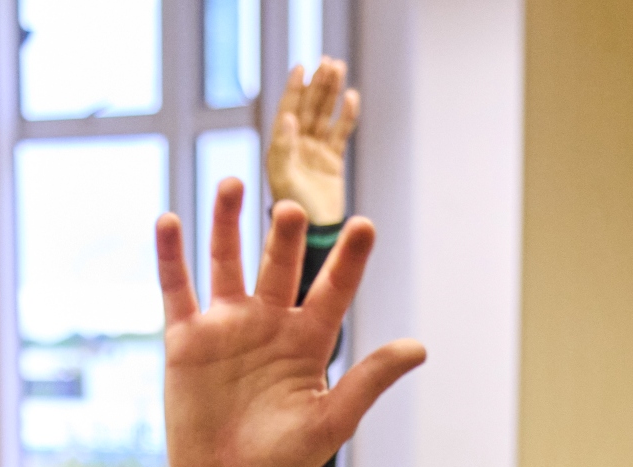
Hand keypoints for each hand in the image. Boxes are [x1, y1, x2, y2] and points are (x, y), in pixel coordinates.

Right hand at [158, 184, 422, 466]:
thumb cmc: (284, 461)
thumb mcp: (331, 422)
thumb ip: (368, 381)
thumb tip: (419, 348)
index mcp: (309, 339)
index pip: (333, 288)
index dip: (348, 259)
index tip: (364, 227)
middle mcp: (269, 322)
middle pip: (279, 265)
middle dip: (285, 237)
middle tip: (292, 210)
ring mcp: (226, 327)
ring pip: (227, 262)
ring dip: (227, 224)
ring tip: (232, 184)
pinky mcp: (186, 340)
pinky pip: (177, 290)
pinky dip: (171, 256)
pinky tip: (170, 220)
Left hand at [265, 58, 358, 225]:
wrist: (314, 239)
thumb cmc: (293, 213)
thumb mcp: (283, 179)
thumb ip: (284, 148)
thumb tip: (288, 118)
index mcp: (280, 148)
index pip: (288, 111)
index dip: (294, 88)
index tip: (301, 66)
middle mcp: (296, 147)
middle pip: (308, 108)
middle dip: (318, 84)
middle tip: (328, 62)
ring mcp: (315, 154)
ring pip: (324, 116)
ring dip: (331, 93)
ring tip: (339, 68)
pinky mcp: (332, 163)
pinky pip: (340, 133)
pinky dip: (346, 116)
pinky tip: (351, 97)